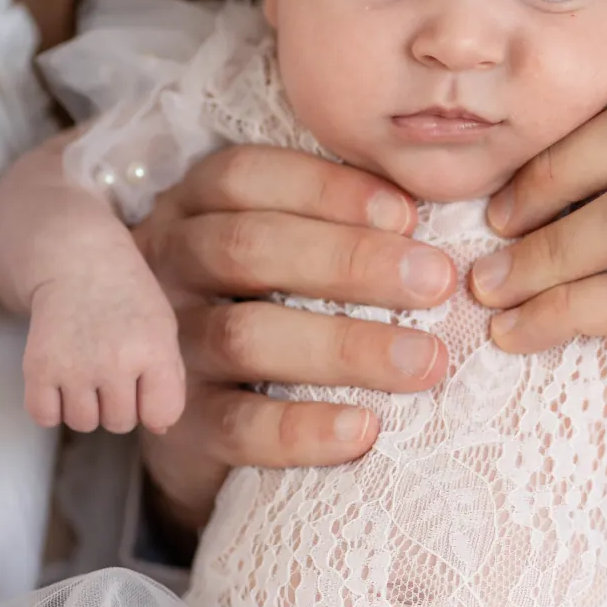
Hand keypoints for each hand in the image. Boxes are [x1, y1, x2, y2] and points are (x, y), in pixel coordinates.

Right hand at [23, 258, 185, 436]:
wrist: (77, 261)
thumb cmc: (127, 298)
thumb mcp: (162, 329)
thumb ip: (168, 379)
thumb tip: (159, 429)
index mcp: (153, 349)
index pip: (162, 414)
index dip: (153, 405)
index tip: (145, 383)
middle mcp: (114, 360)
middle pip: (120, 422)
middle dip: (117, 402)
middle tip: (110, 365)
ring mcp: (74, 366)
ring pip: (83, 423)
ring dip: (85, 404)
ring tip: (86, 367)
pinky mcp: (37, 368)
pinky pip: (45, 416)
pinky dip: (51, 405)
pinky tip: (60, 378)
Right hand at [133, 145, 455, 532]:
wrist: (203, 411)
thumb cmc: (269, 300)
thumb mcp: (286, 244)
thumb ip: (338, 219)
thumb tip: (430, 213)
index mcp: (195, 207)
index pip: (245, 177)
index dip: (328, 190)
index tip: (409, 215)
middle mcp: (170, 268)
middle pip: (248, 248)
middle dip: (351, 262)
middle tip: (437, 282)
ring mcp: (169, 348)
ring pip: (245, 336)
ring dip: (345, 347)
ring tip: (426, 361)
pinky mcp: (182, 425)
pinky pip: (237, 425)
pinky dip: (302, 429)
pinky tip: (364, 429)